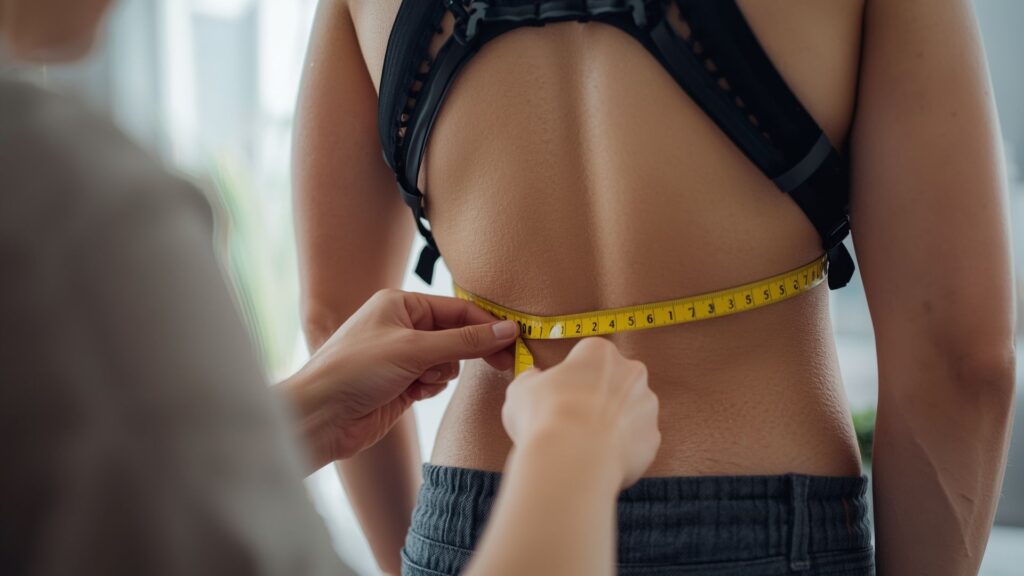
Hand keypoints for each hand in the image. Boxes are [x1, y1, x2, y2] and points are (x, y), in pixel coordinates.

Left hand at [283, 289, 517, 467]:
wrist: (320, 416)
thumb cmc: (355, 370)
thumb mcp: (414, 349)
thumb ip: (464, 340)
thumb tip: (507, 329)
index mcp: (400, 304)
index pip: (457, 309)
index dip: (487, 324)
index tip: (514, 340)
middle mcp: (401, 326)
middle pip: (455, 334)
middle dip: (470, 349)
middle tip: (502, 363)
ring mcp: (401, 356)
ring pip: (447, 360)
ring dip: (443, 371)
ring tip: (422, 380)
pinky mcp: (401, 384)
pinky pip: (434, 380)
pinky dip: (431, 387)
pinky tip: (414, 393)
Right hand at [501, 337, 659, 488]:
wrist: (572, 459)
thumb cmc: (544, 416)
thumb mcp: (521, 390)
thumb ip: (532, 380)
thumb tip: (535, 379)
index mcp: (600, 352)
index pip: (588, 356)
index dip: (573, 376)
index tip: (561, 394)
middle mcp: (632, 372)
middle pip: (616, 380)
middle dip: (600, 397)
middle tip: (574, 419)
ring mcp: (647, 406)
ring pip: (630, 411)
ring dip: (614, 423)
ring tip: (586, 444)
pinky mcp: (653, 439)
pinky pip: (637, 441)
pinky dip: (623, 449)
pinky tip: (601, 459)